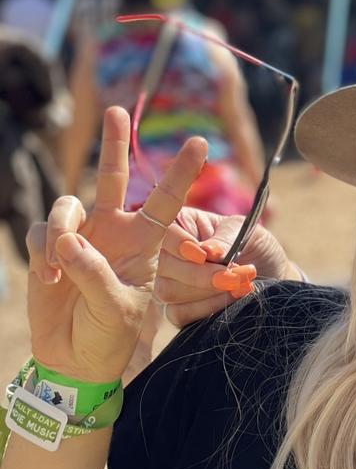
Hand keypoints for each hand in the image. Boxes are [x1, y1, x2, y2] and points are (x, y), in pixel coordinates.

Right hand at [25, 106, 206, 383]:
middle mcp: (114, 230)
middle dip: (114, 143)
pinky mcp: (49, 249)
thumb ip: (98, 277)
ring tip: (61, 267)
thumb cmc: (111, 335)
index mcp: (144, 242)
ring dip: (62, 227)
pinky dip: (43, 254)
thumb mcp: (118, 310)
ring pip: (67, 206)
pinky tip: (51, 281)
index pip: (167, 201)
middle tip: (118, 110)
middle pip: (114, 177)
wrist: (76, 357)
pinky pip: (41, 234)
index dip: (182, 172)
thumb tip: (70, 243)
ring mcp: (81, 237)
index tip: (201, 143)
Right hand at [153, 208, 297, 326]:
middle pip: (163, 266)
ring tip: (241, 282)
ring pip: (168, 291)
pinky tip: (233, 297)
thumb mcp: (246, 232)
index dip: (180, 245)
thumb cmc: (257, 246)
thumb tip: (207, 251)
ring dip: (208, 290)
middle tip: (237, 271)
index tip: (206, 255)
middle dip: (202, 273)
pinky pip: (178, 313)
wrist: (273, 277)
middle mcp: (167, 254)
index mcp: (182, 225)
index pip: (163, 232)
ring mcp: (168, 283)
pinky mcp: (177, 309)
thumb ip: (225, 238)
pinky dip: (207, 308)